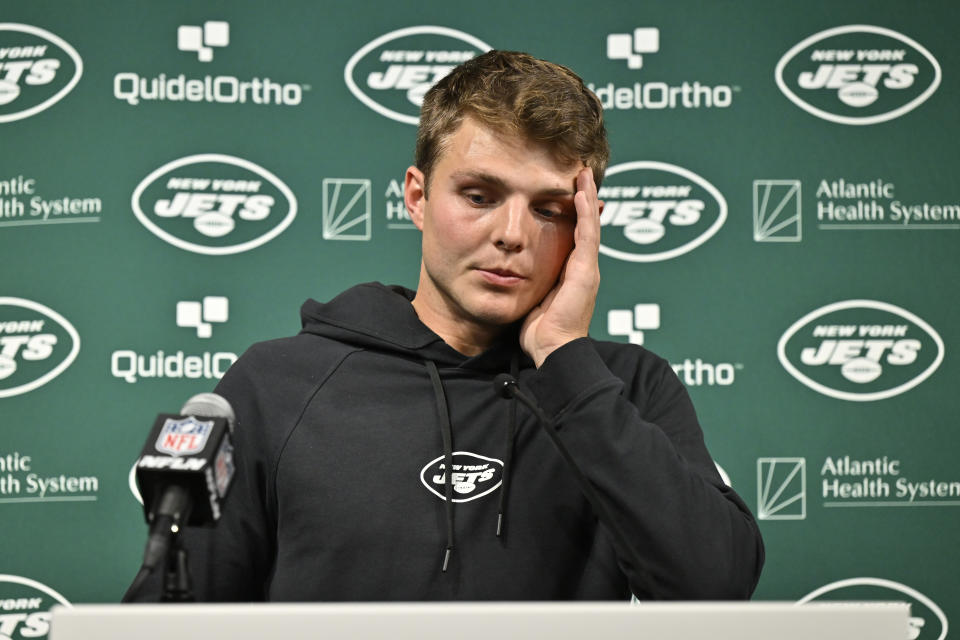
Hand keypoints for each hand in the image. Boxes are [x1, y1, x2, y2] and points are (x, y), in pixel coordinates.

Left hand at [520, 167, 601, 366]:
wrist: (552, 351)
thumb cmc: (539, 332)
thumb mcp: (532, 296)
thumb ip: (528, 279)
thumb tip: (510, 269)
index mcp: (571, 273)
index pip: (573, 234)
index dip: (572, 211)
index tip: (567, 190)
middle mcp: (583, 267)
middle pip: (585, 224)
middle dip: (583, 197)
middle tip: (581, 172)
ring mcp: (587, 268)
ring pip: (589, 224)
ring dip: (587, 197)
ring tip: (583, 173)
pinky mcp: (586, 272)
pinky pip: (586, 235)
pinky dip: (584, 213)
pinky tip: (580, 193)